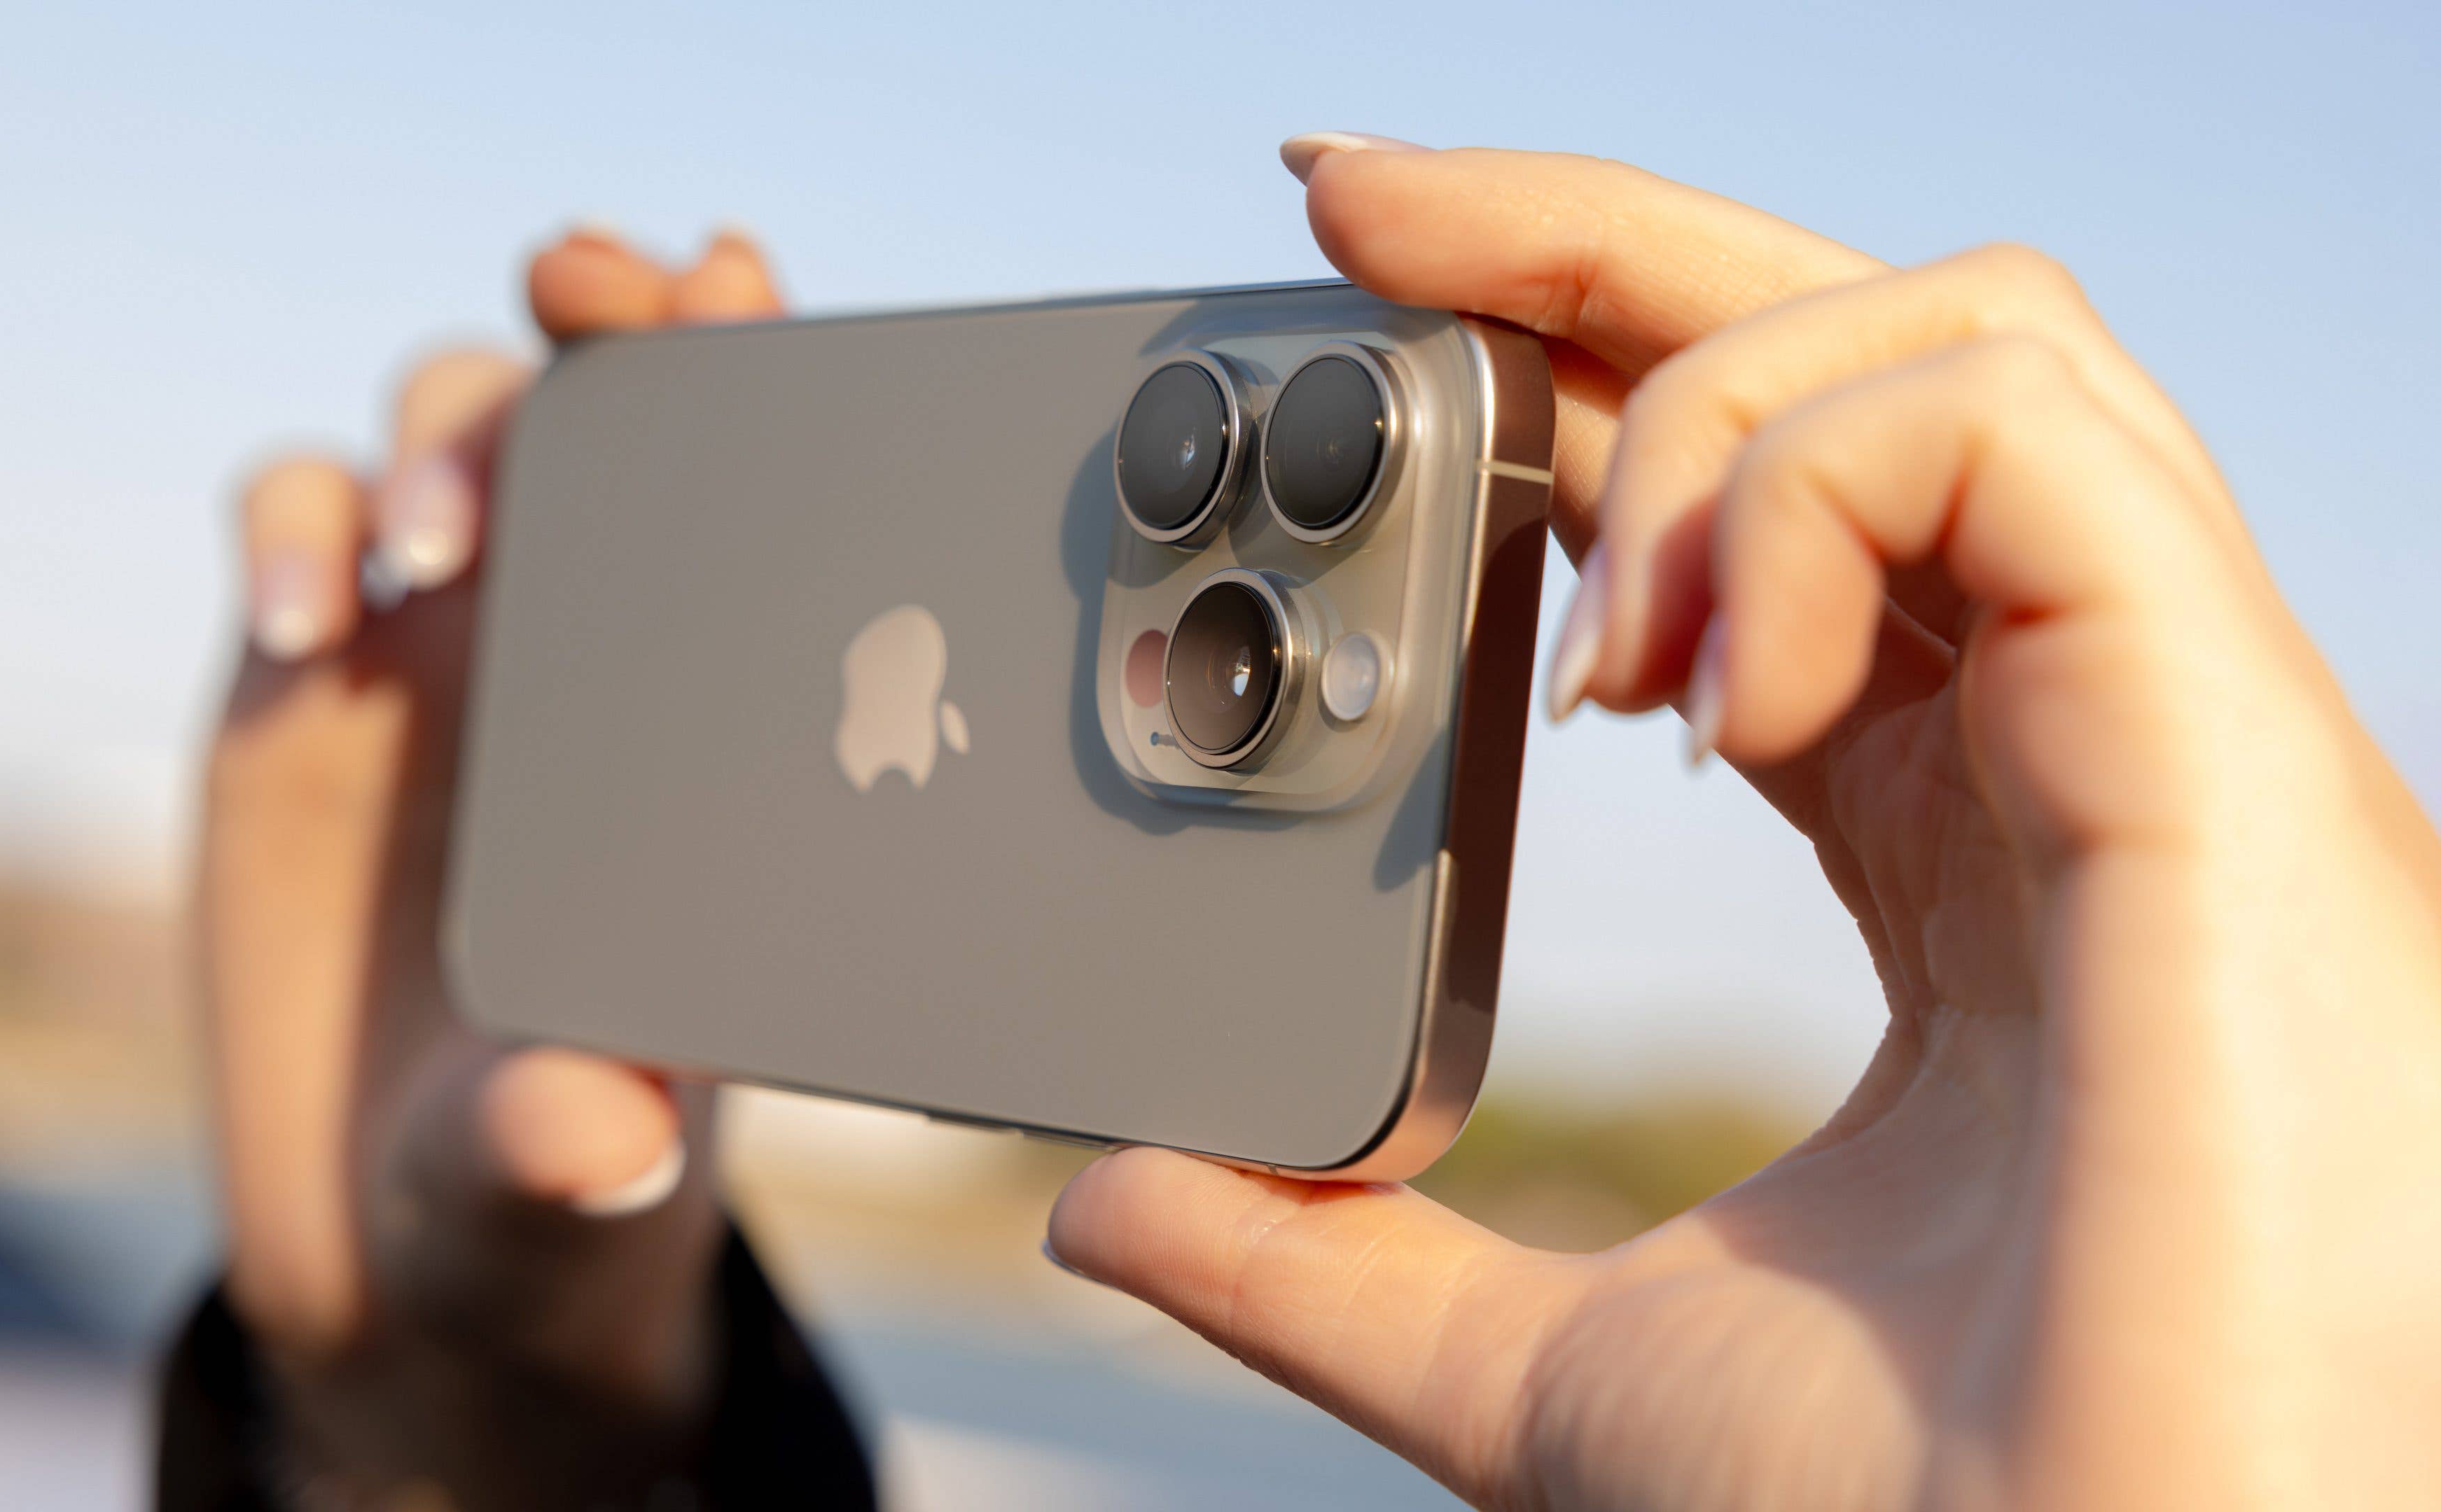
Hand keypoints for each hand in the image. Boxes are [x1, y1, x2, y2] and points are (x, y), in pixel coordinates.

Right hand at [202, 225, 781, 1499]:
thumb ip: (579, 1149)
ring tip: (441, 548)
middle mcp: (598, 652)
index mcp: (724, 724)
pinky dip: (294, 529)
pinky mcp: (301, 681)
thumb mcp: (575, 1183)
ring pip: (449, 429)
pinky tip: (308, 623)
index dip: (753, 374)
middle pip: (605, 405)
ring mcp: (445, 648)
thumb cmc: (554, 1193)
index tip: (749, 296)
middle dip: (610, 320)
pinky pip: (292, 526)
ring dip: (450, 434)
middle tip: (601, 290)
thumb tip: (602, 1133)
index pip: (763, 501)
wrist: (407, 1236)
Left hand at [1048, 141, 2440, 1509]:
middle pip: (1878, 350)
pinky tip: (1682, 697)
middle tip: (1345, 204)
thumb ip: (1343, 1264)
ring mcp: (2179, 735)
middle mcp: (2086, 753)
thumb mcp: (1543, 1367)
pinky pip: (2021, 442)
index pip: (1799, 502)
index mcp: (1963, 848)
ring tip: (1569, 622)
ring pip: (1975, 336)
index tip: (1363, 305)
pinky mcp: (2229, 750)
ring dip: (1703, 401)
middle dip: (1598, 238)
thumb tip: (1121, 1197)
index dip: (1596, 373)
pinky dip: (1807, 493)